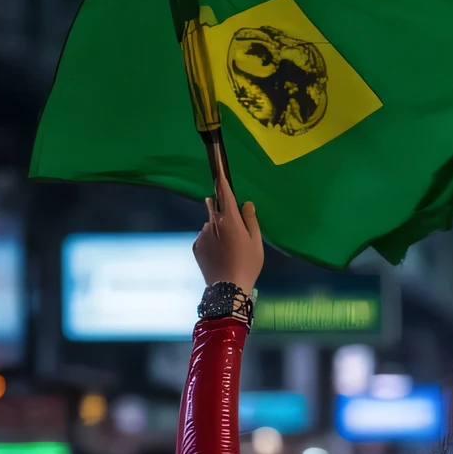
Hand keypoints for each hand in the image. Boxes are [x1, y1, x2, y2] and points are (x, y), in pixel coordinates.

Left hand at [193, 136, 263, 294]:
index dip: (221, 176)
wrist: (227, 289)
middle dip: (224, 213)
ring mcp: (202, 233)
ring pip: (211, 224)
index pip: (224, 191)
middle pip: (217, 207)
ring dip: (217, 230)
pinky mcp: (196, 245)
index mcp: (230, 218)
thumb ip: (251, 219)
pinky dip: (211, 241)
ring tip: (228, 251)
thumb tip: (246, 203)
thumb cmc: (247, 264)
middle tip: (235, 234)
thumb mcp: (256, 242)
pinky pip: (204, 236)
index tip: (217, 163)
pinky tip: (219, 256)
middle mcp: (213, 222)